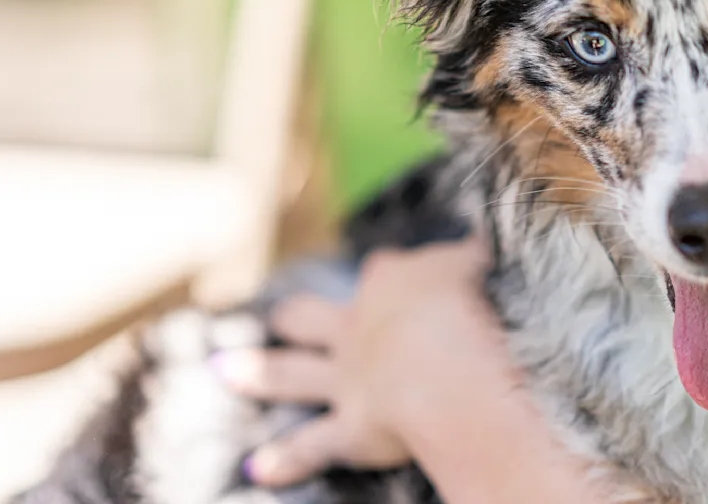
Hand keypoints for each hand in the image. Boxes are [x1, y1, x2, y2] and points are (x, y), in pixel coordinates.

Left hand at [211, 239, 499, 486]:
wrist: (453, 363)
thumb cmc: (477, 305)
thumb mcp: (483, 262)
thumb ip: (479, 255)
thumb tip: (483, 240)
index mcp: (394, 280)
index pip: (388, 270)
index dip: (393, 273)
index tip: (402, 273)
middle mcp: (358, 325)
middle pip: (313, 316)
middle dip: (296, 317)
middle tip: (278, 315)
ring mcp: (349, 377)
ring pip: (293, 373)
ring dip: (260, 373)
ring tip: (224, 370)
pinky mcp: (352, 426)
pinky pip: (312, 444)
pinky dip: (286, 459)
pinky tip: (255, 469)